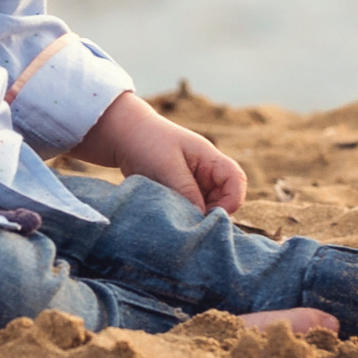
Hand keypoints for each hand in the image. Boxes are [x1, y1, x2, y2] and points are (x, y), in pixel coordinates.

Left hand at [73, 92, 247, 213]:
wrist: (121, 135)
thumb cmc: (146, 143)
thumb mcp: (167, 168)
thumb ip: (187, 192)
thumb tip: (202, 219)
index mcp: (209, 158)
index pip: (236, 181)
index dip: (231, 201)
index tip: (210, 215)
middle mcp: (205, 171)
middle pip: (224, 198)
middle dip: (211, 213)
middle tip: (189, 222)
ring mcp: (193, 182)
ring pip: (206, 207)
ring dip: (194, 215)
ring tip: (175, 218)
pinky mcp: (178, 192)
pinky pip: (189, 208)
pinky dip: (183, 215)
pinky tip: (170, 217)